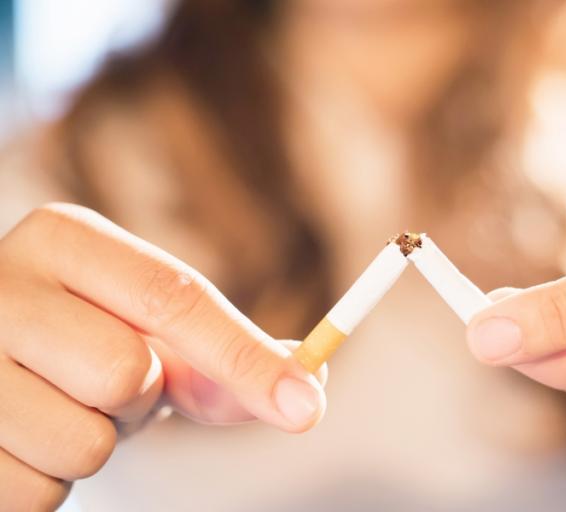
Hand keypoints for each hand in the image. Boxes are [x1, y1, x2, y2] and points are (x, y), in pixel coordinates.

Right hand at [0, 203, 325, 509]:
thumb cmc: (85, 340)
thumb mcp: (150, 333)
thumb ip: (224, 355)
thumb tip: (308, 386)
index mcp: (63, 240)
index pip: (174, 296)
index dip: (245, 357)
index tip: (305, 407)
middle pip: (126, 373)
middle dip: (139, 399)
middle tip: (106, 383)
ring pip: (84, 444)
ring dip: (96, 444)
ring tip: (62, 407)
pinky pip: (37, 494)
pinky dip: (50, 483)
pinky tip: (26, 440)